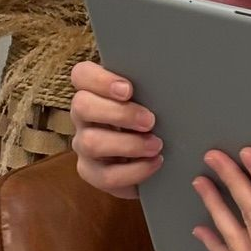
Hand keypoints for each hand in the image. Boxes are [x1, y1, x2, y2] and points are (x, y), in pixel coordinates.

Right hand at [69, 60, 162, 200]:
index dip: (100, 80)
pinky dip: (134, 171)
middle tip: (150, 121)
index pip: (81, 75)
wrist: (154, 156)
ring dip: (128, 144)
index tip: (128, 89)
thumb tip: (169, 78)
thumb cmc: (151, 118)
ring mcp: (83, 145)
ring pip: (90, 142)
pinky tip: (154, 163)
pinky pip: (105, 175)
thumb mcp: (150, 98)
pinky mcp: (91, 173)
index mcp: (93, 90)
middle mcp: (82, 116)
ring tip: (156, 145)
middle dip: (119, 113)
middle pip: (81, 106)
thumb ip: (150, 87)